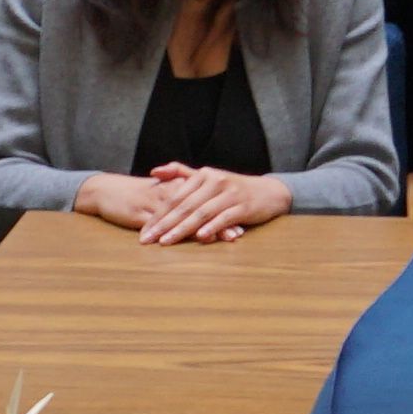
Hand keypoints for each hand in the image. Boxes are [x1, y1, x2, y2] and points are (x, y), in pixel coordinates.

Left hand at [133, 164, 288, 243]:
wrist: (269, 192)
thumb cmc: (233, 188)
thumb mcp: (208, 177)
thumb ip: (181, 173)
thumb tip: (154, 171)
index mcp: (203, 175)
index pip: (175, 197)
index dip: (158, 215)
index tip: (143, 232)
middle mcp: (215, 181)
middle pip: (185, 206)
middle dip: (164, 224)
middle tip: (147, 240)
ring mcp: (230, 193)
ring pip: (201, 213)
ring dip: (182, 229)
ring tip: (166, 242)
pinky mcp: (244, 206)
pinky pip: (224, 217)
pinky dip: (212, 227)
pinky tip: (200, 238)